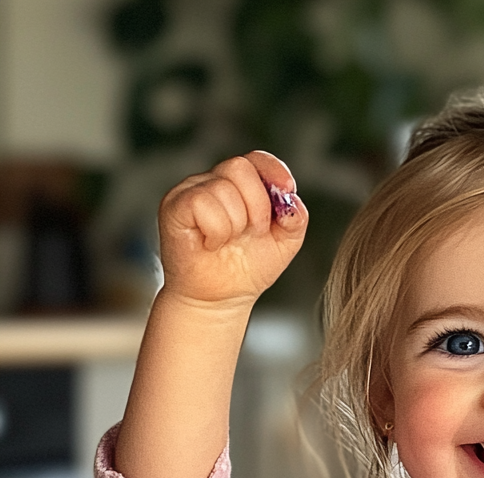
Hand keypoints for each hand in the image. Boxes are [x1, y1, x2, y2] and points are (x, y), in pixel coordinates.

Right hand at [158, 150, 307, 307]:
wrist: (220, 299)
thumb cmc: (247, 269)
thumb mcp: (284, 244)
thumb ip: (295, 218)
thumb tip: (291, 198)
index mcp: (241, 186)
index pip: (256, 159)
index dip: (273, 170)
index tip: (286, 190)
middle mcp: (214, 182)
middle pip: (240, 167)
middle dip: (257, 205)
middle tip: (253, 232)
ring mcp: (191, 191)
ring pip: (222, 188)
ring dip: (236, 223)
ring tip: (228, 242)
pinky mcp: (174, 206)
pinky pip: (201, 202)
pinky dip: (215, 229)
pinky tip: (210, 243)